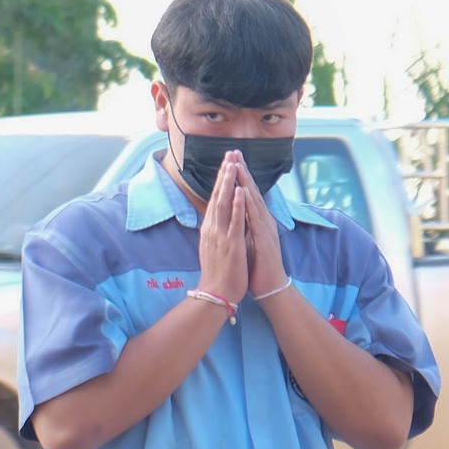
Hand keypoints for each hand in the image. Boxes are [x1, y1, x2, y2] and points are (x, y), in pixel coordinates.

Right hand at [197, 150, 247, 301]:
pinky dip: (236, 205)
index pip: (215, 199)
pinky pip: (234, 221)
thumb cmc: (218, 273)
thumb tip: (218, 220)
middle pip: (217, 195)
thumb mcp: (214, 247)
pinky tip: (239, 191)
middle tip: (229, 153)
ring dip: (228, 182)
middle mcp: (212, 228)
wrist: (216, 294)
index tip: (226, 163)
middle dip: (224, 173)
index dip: (221, 180)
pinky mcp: (230, 244)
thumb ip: (216, 231)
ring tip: (233, 164)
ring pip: (223, 203)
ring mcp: (220, 235)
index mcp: (210, 229)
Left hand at [230, 152, 287, 296]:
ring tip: (238, 164)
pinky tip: (244, 191)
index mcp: (257, 221)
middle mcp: (263, 220)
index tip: (230, 160)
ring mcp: (265, 228)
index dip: (239, 177)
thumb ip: (243, 225)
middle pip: (252, 191)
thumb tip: (235, 214)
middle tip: (234, 152)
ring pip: (254, 200)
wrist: (270, 286)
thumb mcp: (247, 240)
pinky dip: (249, 204)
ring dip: (246, 181)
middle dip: (242, 171)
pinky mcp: (264, 239)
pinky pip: (255, 218)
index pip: (246, 194)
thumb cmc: (257, 265)